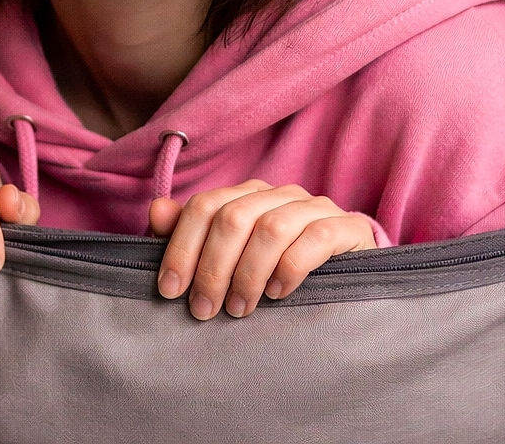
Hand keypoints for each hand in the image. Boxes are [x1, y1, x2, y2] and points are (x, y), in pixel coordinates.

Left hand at [149, 180, 374, 319]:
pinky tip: (278, 294)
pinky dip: (290, 268)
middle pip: (233, 217)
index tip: (169, 290)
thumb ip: (191, 235)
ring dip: (248, 273)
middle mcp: (278, 193)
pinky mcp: (346, 227)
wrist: (345, 279)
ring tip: (240, 309)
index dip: (181, 247)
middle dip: (212, 268)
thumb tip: (157, 210)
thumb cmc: (275, 271)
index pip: (205, 206)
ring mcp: (314, 206)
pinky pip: (315, 238)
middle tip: (204, 310)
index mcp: (246, 195)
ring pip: (271, 228)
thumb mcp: (229, 260)